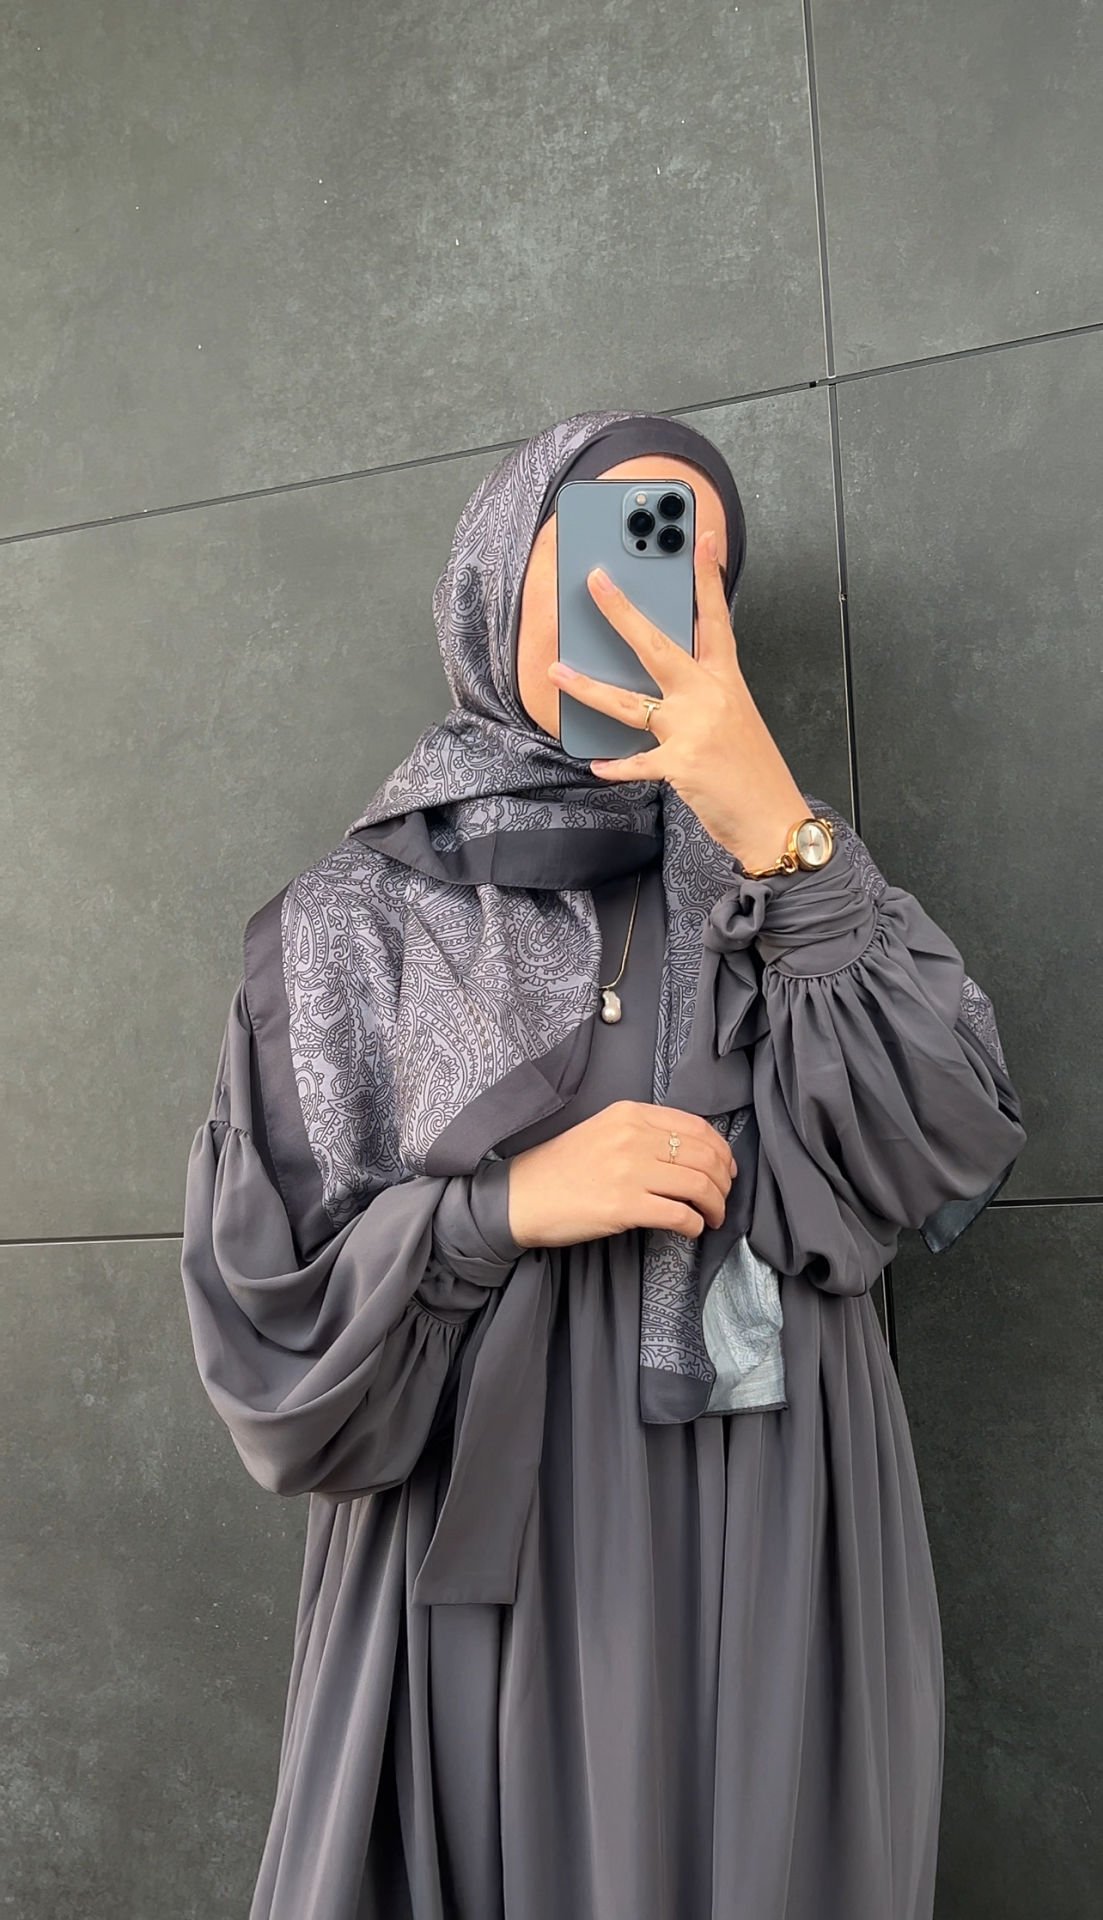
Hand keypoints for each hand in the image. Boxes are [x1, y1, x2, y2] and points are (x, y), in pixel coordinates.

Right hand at [504, 1099, 737, 1249]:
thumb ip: (644, 1133)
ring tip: (712, 1217)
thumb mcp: (604, 1131)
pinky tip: (691, 1230)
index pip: (697, 1127)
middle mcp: (633, 1137)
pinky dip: (694, 1225)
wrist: (522, 1196)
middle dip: (724, 1181)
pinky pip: (679, 1214)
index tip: (726, 1169)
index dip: (721, 1151)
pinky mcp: (624, 1206)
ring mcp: (630, 1171)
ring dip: (715, 1205)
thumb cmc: (563, 1168)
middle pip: (704, 1156)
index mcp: (631, 1114)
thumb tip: (691, 1154)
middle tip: (723, 1198)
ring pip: (699, 1185)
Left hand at [547, 530, 808, 872]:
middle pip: (657, 646)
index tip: (702, 540)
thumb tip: (660, 687)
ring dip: (587, 686)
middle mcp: (708, 697)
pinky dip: (615, 766)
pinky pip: (635, 762)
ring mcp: (693, 729)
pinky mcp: (680, 764)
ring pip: (628, 701)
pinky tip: (596, 763)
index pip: (715, 620)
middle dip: (621, 612)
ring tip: (557, 670)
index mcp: (727, 682)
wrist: (774, 818)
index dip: (708, 579)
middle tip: (596, 581)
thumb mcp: (736, 720)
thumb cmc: (754, 772)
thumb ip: (703, 698)